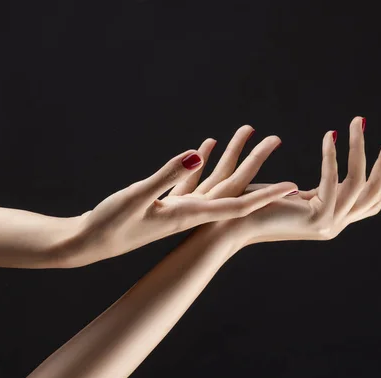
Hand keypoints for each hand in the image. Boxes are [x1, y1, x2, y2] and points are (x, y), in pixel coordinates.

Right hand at [60, 126, 296, 266]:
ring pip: (213, 180)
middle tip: (277, 142)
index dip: (266, 196)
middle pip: (233, 188)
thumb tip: (196, 155)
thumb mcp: (136, 196)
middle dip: (257, 167)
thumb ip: (165, 175)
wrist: (88, 242)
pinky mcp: (164, 203)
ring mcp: (178, 208)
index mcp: (189, 214)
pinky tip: (203, 147)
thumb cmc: (109, 224)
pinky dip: (199, 161)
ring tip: (247, 133)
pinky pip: (189, 178)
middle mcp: (190, 213)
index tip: (293, 186)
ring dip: (231, 158)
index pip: (237, 204)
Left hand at [207, 116, 380, 245]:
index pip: (369, 201)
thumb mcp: (294, 193)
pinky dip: (332, 158)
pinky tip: (329, 135)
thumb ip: (317, 188)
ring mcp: (327, 226)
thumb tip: (332, 166)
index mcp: (330, 218)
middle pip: (374, 193)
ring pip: (358, 185)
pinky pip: (332, 184)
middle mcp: (334, 225)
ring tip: (358, 122)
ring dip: (362, 150)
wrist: (229, 223)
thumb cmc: (254, 204)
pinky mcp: (315, 221)